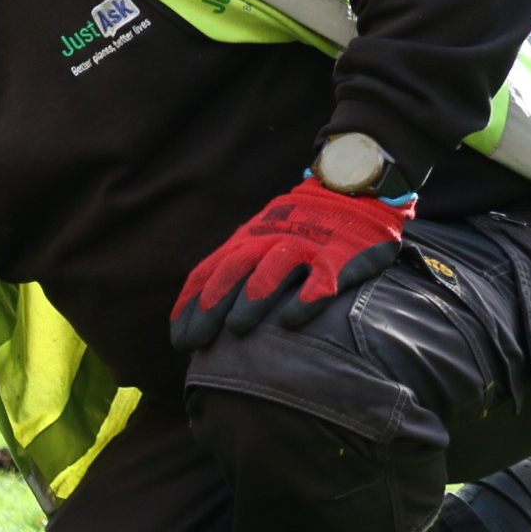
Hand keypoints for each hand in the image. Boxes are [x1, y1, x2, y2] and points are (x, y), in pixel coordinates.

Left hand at [170, 177, 412, 350]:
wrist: (351, 189)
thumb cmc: (300, 225)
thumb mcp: (260, 237)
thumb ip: (238, 267)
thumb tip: (208, 316)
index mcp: (245, 240)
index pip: (207, 273)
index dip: (190, 306)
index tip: (179, 340)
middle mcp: (268, 241)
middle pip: (231, 272)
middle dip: (210, 307)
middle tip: (196, 342)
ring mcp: (303, 246)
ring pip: (271, 271)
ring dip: (251, 300)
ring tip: (235, 329)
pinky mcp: (339, 256)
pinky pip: (320, 280)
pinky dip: (304, 300)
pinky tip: (290, 322)